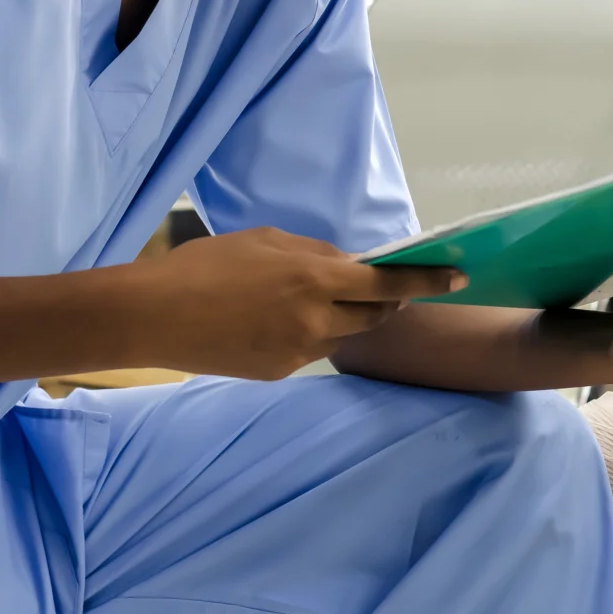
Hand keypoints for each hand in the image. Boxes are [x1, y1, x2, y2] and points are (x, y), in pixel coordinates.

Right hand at [116, 228, 463, 379]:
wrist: (153, 316)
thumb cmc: (206, 265)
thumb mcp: (265, 241)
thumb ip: (313, 253)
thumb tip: (346, 263)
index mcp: (316, 279)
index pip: (390, 284)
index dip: (428, 281)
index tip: (459, 277)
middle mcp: (317, 320)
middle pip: (375, 316)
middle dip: (386, 304)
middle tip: (383, 291)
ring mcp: (299, 353)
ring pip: (340, 335)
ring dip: (340, 318)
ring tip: (306, 300)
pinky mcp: (279, 373)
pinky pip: (309, 350)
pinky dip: (305, 334)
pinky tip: (268, 322)